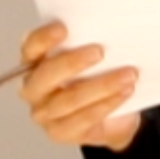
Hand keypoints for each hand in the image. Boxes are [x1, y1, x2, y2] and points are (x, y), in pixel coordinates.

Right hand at [19, 20, 140, 151]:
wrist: (111, 116)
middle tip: (99, 51)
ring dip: (102, 85)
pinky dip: (107, 104)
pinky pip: (83, 119)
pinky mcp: (60, 132)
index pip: (31, 47)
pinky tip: (125, 92)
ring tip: (128, 74)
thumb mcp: (92, 55)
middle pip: (45, 75)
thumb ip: (90, 41)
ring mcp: (44, 113)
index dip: (44, 38)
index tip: (63, 29)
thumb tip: (112, 26)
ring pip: (68, 100)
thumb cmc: (96, 76)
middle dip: (72, 62)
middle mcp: (34, 87)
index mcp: (35, 61)